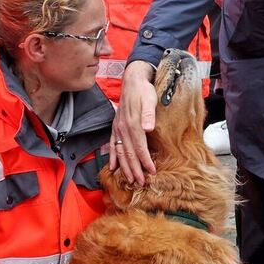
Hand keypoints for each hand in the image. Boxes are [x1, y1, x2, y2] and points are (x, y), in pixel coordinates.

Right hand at [110, 61, 157, 184]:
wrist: (132, 80)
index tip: (151, 172)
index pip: (139, 148)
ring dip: (125, 167)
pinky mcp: (115, 127)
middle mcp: (123, 129)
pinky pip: (112, 145)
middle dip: (134, 170)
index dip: (145, 161)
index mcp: (132, 124)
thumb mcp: (150, 99)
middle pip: (128, 154)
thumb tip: (148, 128)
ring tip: (130, 179)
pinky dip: (113, 157)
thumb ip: (149, 114)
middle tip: (140, 183)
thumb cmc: (144, 91)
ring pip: (120, 152)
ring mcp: (118, 129)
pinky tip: (113, 167)